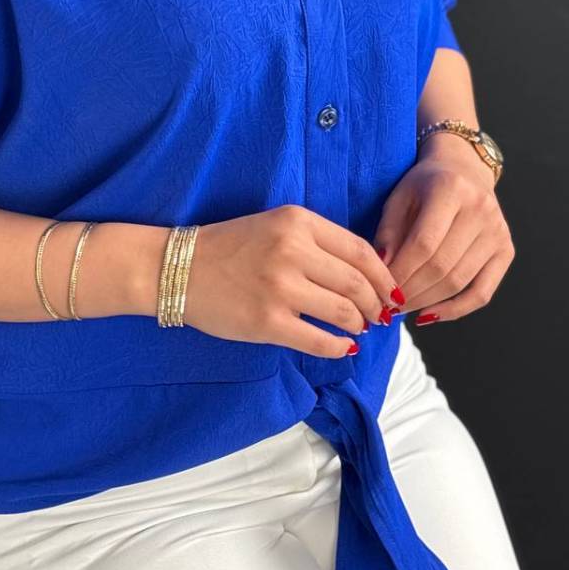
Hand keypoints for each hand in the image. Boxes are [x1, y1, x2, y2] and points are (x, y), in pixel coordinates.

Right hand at [183, 204, 401, 358]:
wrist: (178, 269)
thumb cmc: (229, 247)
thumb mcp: (276, 225)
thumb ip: (317, 243)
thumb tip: (365, 277)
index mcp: (297, 221)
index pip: (360, 251)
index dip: (383, 276)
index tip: (390, 291)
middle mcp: (292, 251)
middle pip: (357, 283)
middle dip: (376, 304)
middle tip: (378, 315)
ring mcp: (280, 287)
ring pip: (343, 312)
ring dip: (359, 325)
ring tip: (359, 328)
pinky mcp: (267, 321)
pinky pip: (319, 340)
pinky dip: (338, 347)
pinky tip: (342, 347)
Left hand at [374, 132, 514, 323]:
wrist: (463, 170)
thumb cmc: (423, 186)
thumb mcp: (398, 198)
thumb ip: (388, 233)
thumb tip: (381, 273)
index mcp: (451, 190)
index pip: (423, 244)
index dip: (399, 272)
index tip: (378, 289)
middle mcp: (481, 209)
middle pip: (441, 266)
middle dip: (409, 292)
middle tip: (385, 306)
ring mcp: (498, 232)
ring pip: (459, 282)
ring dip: (426, 302)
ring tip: (401, 309)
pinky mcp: (506, 250)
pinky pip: (482, 292)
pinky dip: (455, 310)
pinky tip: (429, 315)